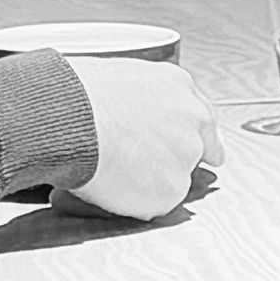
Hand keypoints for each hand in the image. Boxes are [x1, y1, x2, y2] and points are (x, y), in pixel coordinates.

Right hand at [58, 54, 219, 217]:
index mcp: (177, 85)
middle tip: (139, 163)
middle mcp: (191, 118)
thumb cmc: (80, 94)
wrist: (72, 116)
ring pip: (173, 178)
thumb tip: (130, 116)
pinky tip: (112, 181)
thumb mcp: (120, 78)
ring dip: (150, 179)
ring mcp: (185, 155)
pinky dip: (135, 200)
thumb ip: (141, 100)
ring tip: (111, 165)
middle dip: (174, 160)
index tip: (207, 151)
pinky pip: (154, 203)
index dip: (199, 137)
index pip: (202, 117)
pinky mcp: (172, 188)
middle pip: (195, 149)